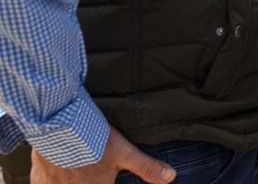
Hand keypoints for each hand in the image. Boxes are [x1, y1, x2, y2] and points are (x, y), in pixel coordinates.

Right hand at [31, 128, 174, 183]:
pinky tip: (57, 171)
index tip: (106, 177)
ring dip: (70, 180)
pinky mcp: (38, 180)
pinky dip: (49, 180)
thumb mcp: (124, 152)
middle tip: (88, 167)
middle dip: (88, 179)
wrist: (58, 128)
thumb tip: (170, 177)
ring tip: (76, 169)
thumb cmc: (93, 141)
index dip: (104, 181)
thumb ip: (146, 167)